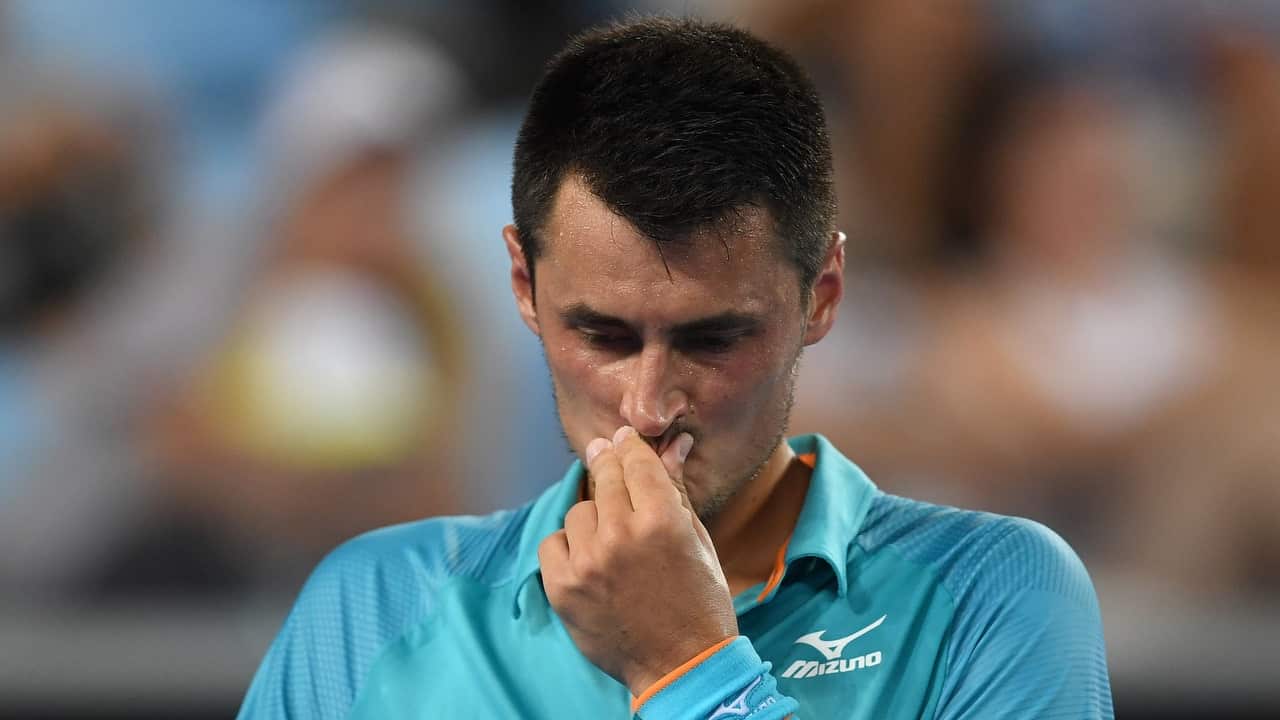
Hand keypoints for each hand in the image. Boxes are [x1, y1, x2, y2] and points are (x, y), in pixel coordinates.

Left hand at [538, 426, 738, 694]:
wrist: (680, 664)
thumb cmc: (699, 601)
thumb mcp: (696, 539)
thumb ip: (675, 489)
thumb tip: (672, 444)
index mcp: (662, 520)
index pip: (637, 462)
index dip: (630, 446)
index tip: (623, 438)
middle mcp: (621, 536)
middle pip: (606, 478)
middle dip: (609, 463)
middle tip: (607, 454)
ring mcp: (588, 563)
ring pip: (579, 511)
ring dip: (594, 515)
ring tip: (610, 532)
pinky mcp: (563, 588)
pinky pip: (553, 543)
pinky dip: (569, 545)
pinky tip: (588, 555)